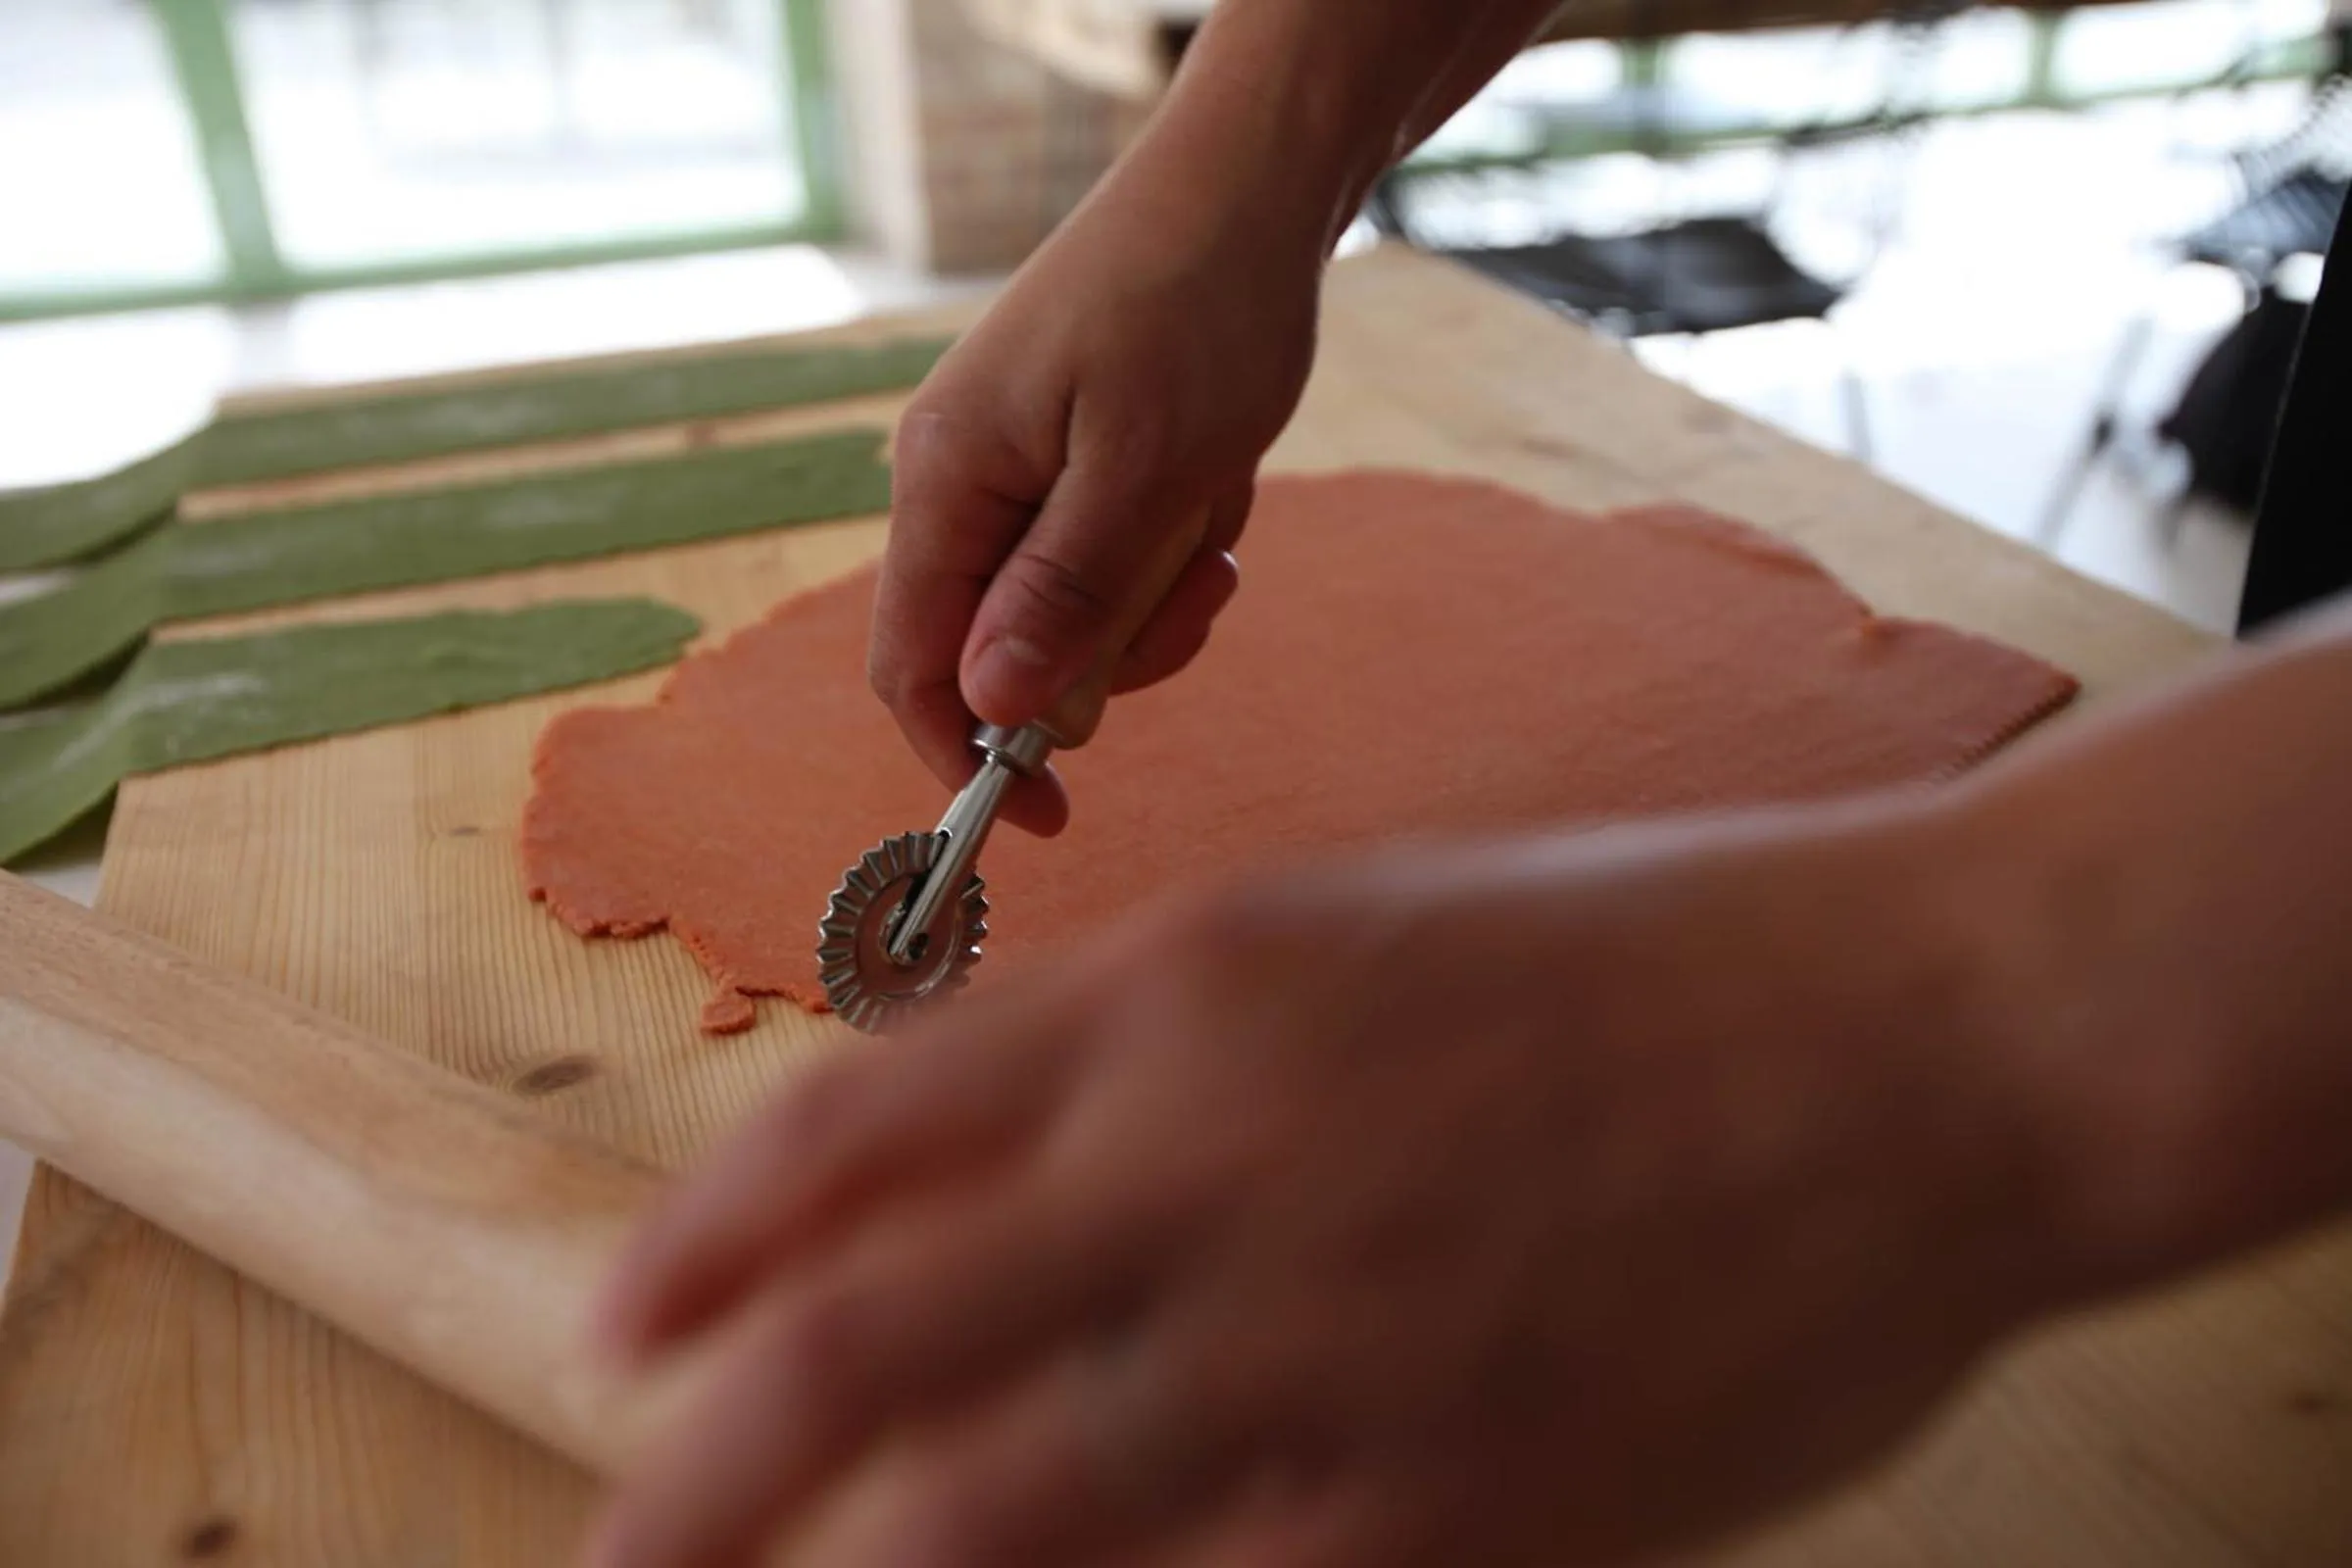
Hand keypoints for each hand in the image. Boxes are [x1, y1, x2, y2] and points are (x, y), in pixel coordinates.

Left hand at [585, 798, 2084, 1567]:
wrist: (1929, 1033)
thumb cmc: (1659, 956)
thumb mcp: (1371, 928)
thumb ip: (1173, 1046)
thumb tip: (998, 1151)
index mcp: (1189, 998)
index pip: (858, 1125)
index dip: (706, 1236)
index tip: (626, 1328)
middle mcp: (1214, 1164)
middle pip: (861, 1340)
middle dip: (691, 1464)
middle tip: (611, 1538)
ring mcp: (1323, 1346)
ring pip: (984, 1511)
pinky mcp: (1452, 1502)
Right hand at [871, 137, 1326, 835]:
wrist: (1250, 188)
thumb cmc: (1198, 307)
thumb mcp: (1147, 470)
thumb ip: (1066, 596)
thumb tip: (991, 711)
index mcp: (949, 480)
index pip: (915, 665)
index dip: (968, 759)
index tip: (1055, 817)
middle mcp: (962, 481)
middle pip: (1006, 651)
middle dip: (1112, 650)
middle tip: (1198, 586)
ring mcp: (1016, 469)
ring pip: (1072, 614)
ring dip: (1155, 595)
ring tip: (1212, 512)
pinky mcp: (1070, 461)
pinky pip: (1111, 559)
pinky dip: (1170, 548)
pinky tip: (1212, 484)